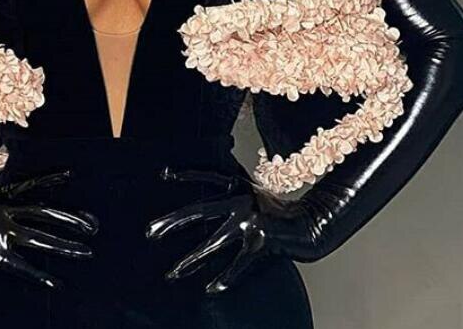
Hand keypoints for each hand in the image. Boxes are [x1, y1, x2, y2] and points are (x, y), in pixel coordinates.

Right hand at [0, 168, 99, 286]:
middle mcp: (5, 211)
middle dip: (71, 219)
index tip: (70, 174)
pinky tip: (57, 282)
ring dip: (65, 246)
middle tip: (93, 225)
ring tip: (86, 251)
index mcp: (2, 196)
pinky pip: (23, 267)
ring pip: (40, 240)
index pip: (32, 185)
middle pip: (44, 213)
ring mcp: (1, 233)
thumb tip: (16, 175)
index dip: (51, 179)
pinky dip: (41, 276)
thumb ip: (3, 188)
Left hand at [145, 167, 312, 294]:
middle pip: (200, 210)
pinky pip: (238, 265)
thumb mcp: (252, 193)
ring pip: (214, 243)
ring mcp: (250, 223)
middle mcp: (241, 202)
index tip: (163, 174)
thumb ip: (230, 193)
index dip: (186, 174)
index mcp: (238, 186)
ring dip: (191, 260)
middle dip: (173, 222)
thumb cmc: (278, 211)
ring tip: (173, 273)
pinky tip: (210, 289)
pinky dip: (225, 278)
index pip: (207, 175)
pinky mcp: (260, 245)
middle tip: (151, 231)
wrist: (311, 224)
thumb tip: (205, 200)